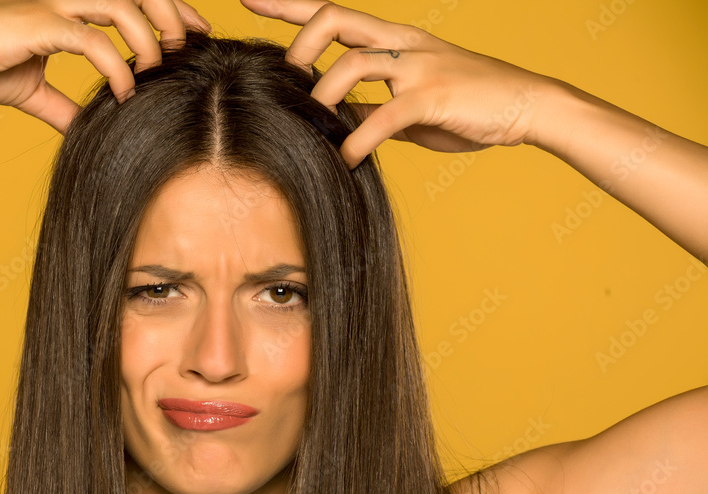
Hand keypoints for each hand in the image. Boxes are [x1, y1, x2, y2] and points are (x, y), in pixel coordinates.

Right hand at [0, 0, 211, 132]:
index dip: (166, 11)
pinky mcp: (42, 23)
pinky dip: (118, 67)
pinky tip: (126, 91)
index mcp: (68, 3)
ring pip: (124, 6)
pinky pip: (95, 42)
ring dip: (151, 37)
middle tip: (195, 42)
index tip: (192, 34)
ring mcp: (56, 5)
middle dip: (173, 12)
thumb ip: (61, 106)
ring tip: (162, 68)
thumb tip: (81, 131)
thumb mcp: (31, 90)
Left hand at [239, 0, 558, 168]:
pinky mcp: (433, 96)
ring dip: (323, 101)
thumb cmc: (468, 105)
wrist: (527, 106)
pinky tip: (347, 159)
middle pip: (334, 19)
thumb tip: (339, 125)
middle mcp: (401, 43)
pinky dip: (358, 141)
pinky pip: (383, 116)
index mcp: (394, 39)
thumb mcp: (411, 104)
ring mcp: (418, 66)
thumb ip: (373, 107)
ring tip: (317, 131)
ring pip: (351, 66)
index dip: (288, 5)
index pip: (333, 13)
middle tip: (286, 82)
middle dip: (299, 47)